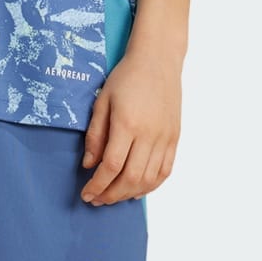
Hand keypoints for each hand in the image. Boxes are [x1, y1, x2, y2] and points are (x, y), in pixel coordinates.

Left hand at [80, 49, 180, 203]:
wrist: (158, 61)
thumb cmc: (126, 78)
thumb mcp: (102, 102)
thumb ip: (95, 135)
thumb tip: (89, 165)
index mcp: (127, 124)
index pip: (111, 166)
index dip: (97, 185)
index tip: (86, 193)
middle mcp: (149, 134)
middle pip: (131, 178)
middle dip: (111, 195)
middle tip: (97, 200)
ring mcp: (165, 138)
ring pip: (149, 179)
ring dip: (129, 194)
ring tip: (113, 197)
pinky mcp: (175, 138)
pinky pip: (165, 171)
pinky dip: (151, 186)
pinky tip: (137, 190)